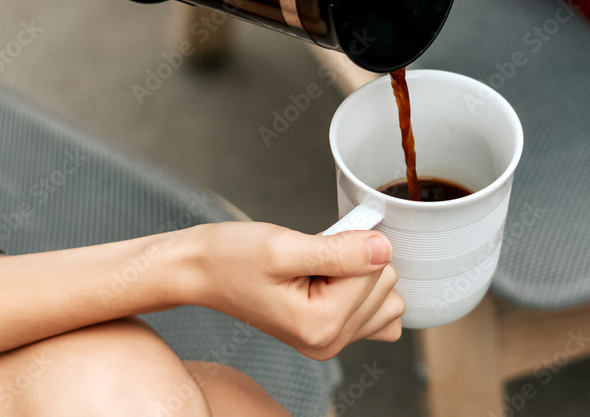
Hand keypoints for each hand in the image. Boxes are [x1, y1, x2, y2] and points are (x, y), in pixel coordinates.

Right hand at [185, 221, 403, 359]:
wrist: (202, 270)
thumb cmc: (232, 258)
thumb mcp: (283, 247)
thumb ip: (339, 251)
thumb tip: (383, 249)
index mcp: (320, 325)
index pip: (377, 270)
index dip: (348, 246)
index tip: (312, 249)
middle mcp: (330, 342)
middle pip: (386, 283)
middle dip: (353, 260)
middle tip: (309, 260)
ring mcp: (332, 341)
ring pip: (387, 296)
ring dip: (358, 274)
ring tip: (316, 270)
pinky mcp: (332, 332)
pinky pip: (378, 312)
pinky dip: (362, 290)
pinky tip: (331, 281)